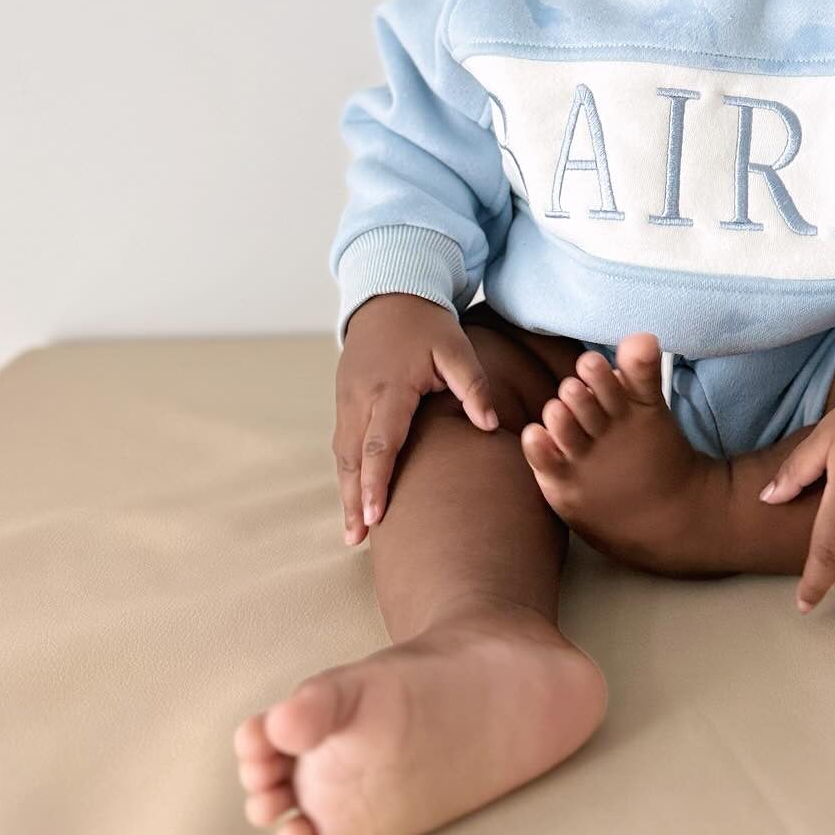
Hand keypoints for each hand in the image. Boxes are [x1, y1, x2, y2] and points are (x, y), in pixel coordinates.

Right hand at [334, 294, 499, 545]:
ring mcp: (347, 400)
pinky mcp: (344, 400)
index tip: (375, 517)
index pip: (379, 443)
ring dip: (346, 493)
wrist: (388, 294)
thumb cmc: (426, 323)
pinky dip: (346, 473)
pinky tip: (354, 498)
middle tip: (358, 540)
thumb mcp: (455, 346)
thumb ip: (473, 385)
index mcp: (389, 388)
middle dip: (354, 500)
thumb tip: (492, 425)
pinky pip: (342, 443)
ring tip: (354, 533)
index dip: (376, 482)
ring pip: (342, 455)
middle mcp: (360, 398)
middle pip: (352, 458)